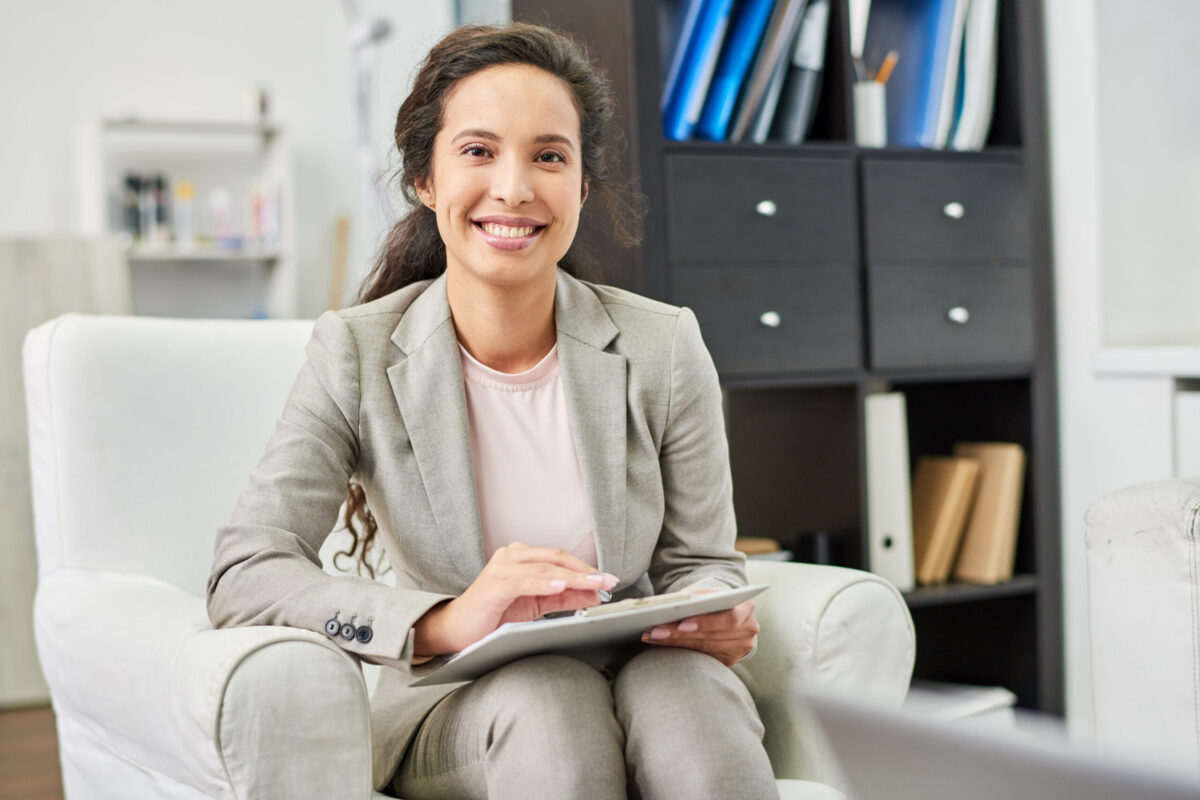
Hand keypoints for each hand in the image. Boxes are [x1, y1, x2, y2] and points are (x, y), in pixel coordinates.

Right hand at [413, 542, 618, 655]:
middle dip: (586, 571)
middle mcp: (511, 556)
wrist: (456, 630)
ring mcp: (502, 567)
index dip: (586, 569)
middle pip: (556, 558)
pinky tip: (562, 586)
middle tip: (609, 581)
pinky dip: (545, 583)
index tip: (608, 580)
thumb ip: (562, 597)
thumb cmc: (493, 615)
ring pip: (545, 567)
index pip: (560, 558)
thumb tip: (593, 594)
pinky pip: (525, 580)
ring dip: (573, 577)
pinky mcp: (494, 584)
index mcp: (522, 557)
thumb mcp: (535, 605)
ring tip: (594, 584)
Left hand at [641, 594, 758, 666]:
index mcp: (747, 607)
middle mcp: (749, 630)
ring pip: (704, 648)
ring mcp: (741, 648)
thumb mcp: (712, 593)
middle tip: (656, 631)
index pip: (728, 617)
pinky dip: (681, 649)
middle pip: (712, 635)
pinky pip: (703, 656)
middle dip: (681, 633)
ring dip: (675, 642)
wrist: (731, 612)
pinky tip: (662, 643)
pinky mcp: (730, 659)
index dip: (706, 622)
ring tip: (653, 636)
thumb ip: (700, 597)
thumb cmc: (717, 600)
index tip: (682, 623)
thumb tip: (676, 604)